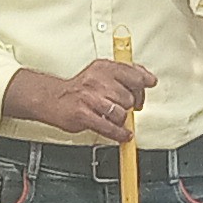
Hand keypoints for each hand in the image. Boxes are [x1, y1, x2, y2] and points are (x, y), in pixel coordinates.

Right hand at [15, 59, 155, 140]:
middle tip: (125, 106)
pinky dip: (119, 134)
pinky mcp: (84, 115)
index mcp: (103, 68)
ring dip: (121, 119)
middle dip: (131, 105)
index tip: (149, 85)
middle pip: (129, 96)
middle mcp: (97, 81)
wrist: (53, 99)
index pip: (133, 74)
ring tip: (115, 117)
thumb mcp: (101, 73)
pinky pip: (109, 128)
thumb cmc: (79, 89)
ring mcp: (90, 98)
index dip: (143, 83)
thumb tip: (147, 77)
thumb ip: (125, 73)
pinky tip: (123, 134)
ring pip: (121, 113)